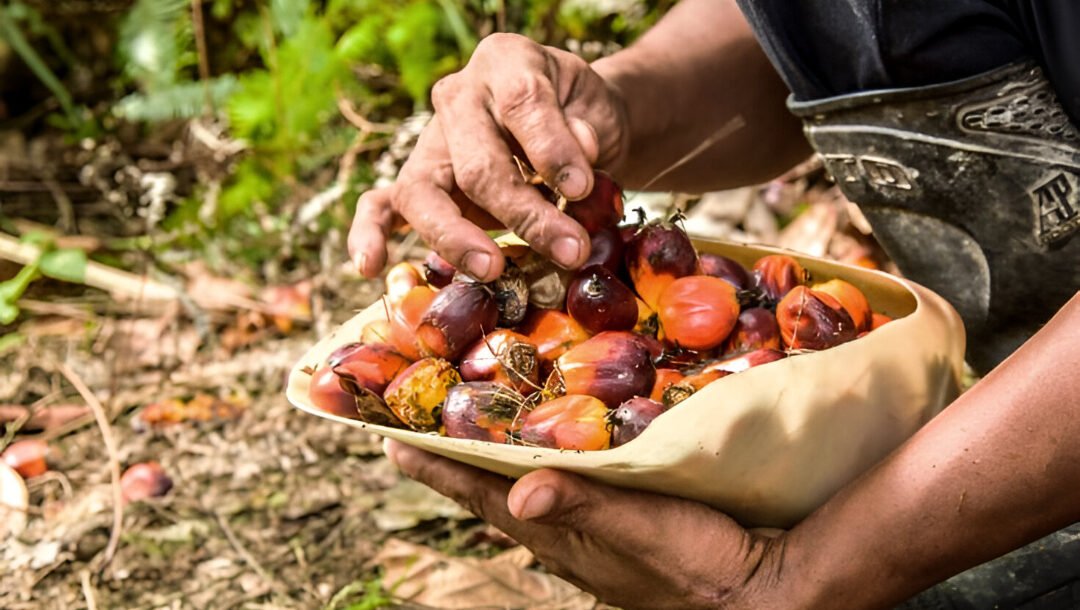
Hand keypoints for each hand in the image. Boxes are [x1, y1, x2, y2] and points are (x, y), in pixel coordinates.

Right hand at [348, 33, 629, 281]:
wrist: (571, 125)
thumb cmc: (581, 118)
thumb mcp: (597, 110)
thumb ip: (587, 131)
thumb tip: (579, 155)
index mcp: (506, 63)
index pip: (522, 103)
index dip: (552, 148)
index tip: (582, 188)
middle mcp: (459, 97)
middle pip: (478, 165)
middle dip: (525, 214)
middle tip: (570, 250)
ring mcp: (431, 142)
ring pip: (425, 193)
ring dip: (459, 239)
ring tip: (492, 268)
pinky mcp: (417, 181)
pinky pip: (381, 205)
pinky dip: (370, 235)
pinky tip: (369, 267)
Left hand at [383, 439, 789, 609]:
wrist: (759, 595)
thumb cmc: (699, 563)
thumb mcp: (641, 531)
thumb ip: (585, 509)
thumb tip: (519, 497)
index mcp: (563, 537)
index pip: (485, 498)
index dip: (440, 470)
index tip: (392, 443)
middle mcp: (569, 539)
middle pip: (496, 496)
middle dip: (456, 464)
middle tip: (419, 430)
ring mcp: (595, 539)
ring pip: (530, 496)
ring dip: (495, 468)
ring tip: (472, 437)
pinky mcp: (624, 532)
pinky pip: (567, 496)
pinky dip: (545, 473)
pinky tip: (554, 460)